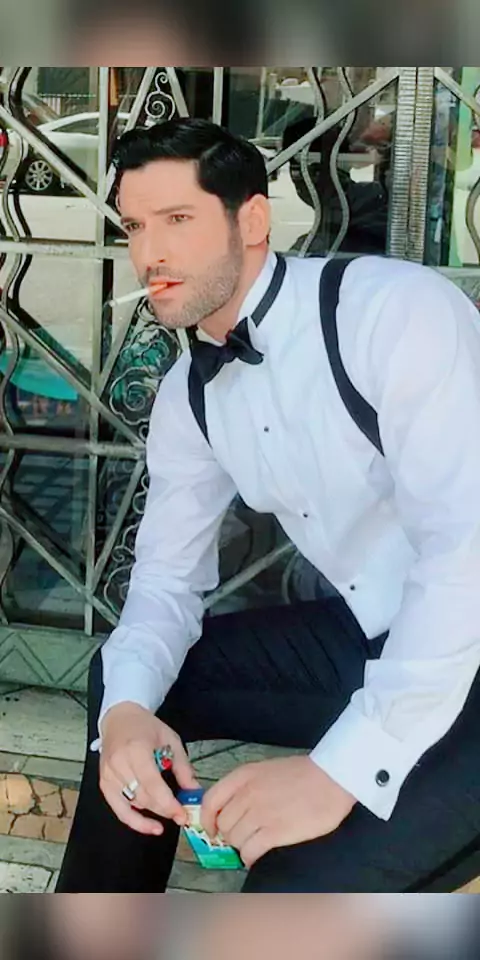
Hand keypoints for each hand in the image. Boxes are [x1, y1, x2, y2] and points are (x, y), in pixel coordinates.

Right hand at [100, 702, 199, 835]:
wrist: (120, 718)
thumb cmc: (145, 727)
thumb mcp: (170, 740)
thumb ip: (183, 768)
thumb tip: (194, 792)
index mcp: (136, 749)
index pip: (153, 784)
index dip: (168, 804)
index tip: (182, 814)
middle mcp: (119, 764)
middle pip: (144, 797)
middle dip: (164, 810)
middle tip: (182, 815)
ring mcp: (108, 775)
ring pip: (133, 804)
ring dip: (153, 813)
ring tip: (170, 814)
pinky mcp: (104, 784)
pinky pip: (119, 810)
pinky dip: (134, 820)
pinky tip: (150, 826)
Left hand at [201, 756, 355, 867]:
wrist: (331, 778)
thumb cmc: (303, 773)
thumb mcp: (267, 770)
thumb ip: (247, 786)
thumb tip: (234, 808)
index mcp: (244, 776)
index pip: (210, 800)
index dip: (207, 819)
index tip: (212, 829)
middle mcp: (247, 794)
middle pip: (223, 824)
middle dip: (230, 834)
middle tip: (243, 836)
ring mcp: (259, 814)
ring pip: (235, 840)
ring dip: (242, 846)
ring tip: (254, 844)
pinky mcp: (274, 832)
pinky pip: (249, 852)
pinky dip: (249, 858)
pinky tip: (257, 856)